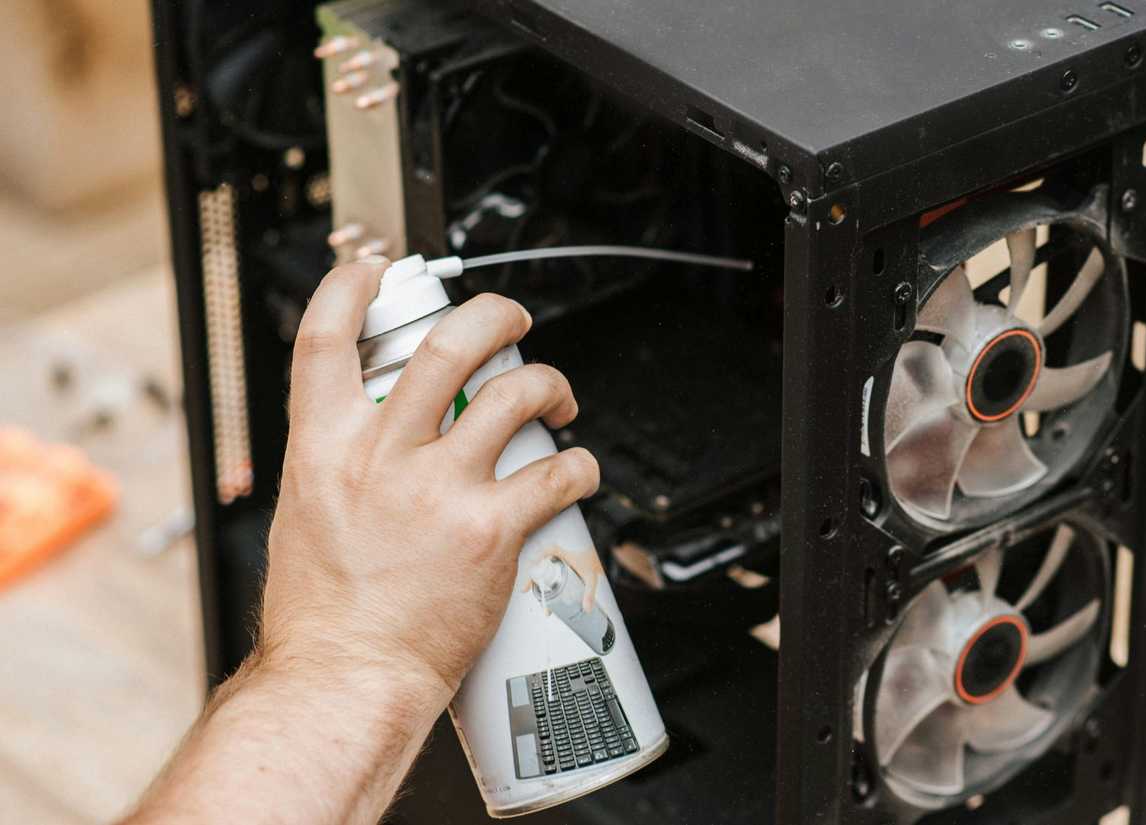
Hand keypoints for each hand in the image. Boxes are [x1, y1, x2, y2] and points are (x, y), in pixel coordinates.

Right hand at [259, 259, 599, 700]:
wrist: (344, 680)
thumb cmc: (323, 618)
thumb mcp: (304, 516)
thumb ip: (338, 466)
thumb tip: (368, 441)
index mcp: (321, 448)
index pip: (324, 339)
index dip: (351, 288)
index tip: (376, 270)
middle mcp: (380, 455)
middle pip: (447, 344)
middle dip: (493, 315)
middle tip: (513, 321)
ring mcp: (438, 488)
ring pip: (515, 394)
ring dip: (550, 385)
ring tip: (558, 401)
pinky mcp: (489, 528)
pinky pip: (555, 473)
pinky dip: (580, 464)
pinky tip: (579, 470)